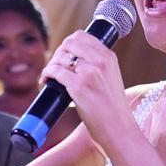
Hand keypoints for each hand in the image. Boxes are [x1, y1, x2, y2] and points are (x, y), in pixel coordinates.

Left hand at [40, 31, 132, 145]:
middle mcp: (101, 61)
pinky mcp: (79, 87)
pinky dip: (47, 74)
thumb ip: (98, 65)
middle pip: (69, 42)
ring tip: (50, 76)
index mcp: (109, 56)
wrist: (119, 128)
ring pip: (61, 57)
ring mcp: (90, 73)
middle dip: (58, 52)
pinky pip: (55, 71)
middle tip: (56, 65)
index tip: (64, 55)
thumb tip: (73, 60)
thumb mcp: (111, 77)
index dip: (68, 44)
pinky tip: (47, 81)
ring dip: (51, 65)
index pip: (82, 36)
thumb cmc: (112, 108)